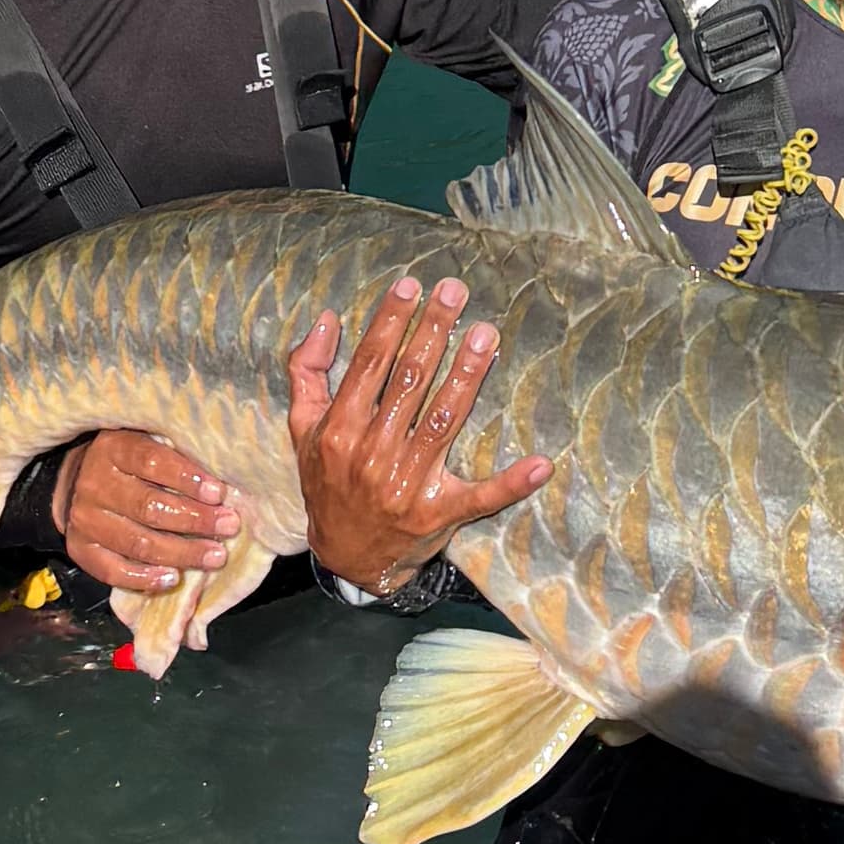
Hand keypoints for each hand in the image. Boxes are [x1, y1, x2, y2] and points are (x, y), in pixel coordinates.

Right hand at [54, 426, 245, 595]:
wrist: (81, 479)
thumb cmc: (132, 462)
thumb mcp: (149, 442)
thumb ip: (178, 455)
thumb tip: (222, 484)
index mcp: (114, 449)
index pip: (151, 461)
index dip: (187, 478)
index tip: (219, 493)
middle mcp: (95, 484)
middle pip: (148, 506)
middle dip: (194, 519)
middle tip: (229, 526)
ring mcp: (86, 519)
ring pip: (137, 542)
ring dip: (181, 552)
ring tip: (214, 556)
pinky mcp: (80, 549)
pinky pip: (113, 570)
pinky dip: (145, 578)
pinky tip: (173, 578)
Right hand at [290, 271, 553, 595]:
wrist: (344, 556)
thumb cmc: (328, 482)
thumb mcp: (303, 429)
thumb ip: (307, 372)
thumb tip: (327, 319)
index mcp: (340, 430)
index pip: (370, 364)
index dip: (391, 322)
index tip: (412, 286)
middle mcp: (372, 454)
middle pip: (409, 383)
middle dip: (433, 333)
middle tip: (456, 291)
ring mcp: (408, 485)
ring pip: (443, 421)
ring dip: (467, 376)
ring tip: (486, 335)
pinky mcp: (439, 514)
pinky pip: (480, 498)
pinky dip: (511, 483)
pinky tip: (540, 463)